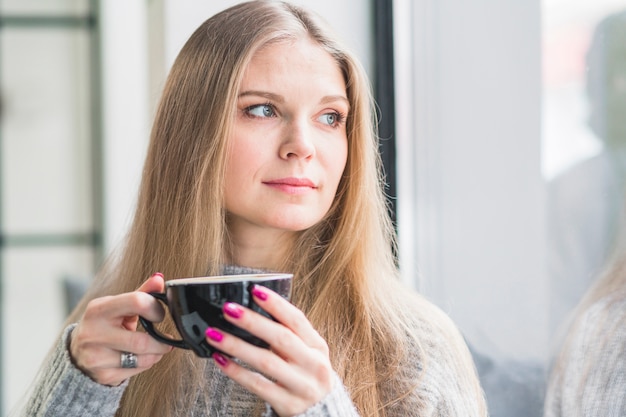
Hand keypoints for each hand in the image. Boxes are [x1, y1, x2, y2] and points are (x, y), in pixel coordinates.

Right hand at [69, 273, 172, 385]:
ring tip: (155, 348)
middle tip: (167, 339)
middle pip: (142, 341)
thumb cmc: (103, 325)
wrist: (76, 354)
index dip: (155, 308)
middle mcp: (94, 333)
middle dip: (161, 342)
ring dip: (156, 354)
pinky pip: (136, 371)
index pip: (137, 302)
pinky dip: (146, 364)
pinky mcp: (103, 375)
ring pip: (142, 359)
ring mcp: (96, 357)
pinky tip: (140, 358)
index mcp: (99, 309)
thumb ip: (140, 293)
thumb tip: (159, 279)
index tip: (159, 315)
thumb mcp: (117, 306)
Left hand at [205, 285, 333, 416]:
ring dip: (237, 346)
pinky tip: (220, 360)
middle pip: (281, 338)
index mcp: (317, 346)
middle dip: (252, 321)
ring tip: (215, 334)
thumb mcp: (308, 352)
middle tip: (229, 309)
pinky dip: (237, 371)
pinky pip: (257, 385)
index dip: (276, 304)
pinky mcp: (288, 404)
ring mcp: (301, 386)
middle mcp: (313, 364)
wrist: (322, 412)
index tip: (255, 290)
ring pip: (266, 362)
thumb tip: (255, 310)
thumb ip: (290, 334)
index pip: (297, 320)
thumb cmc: (307, 375)